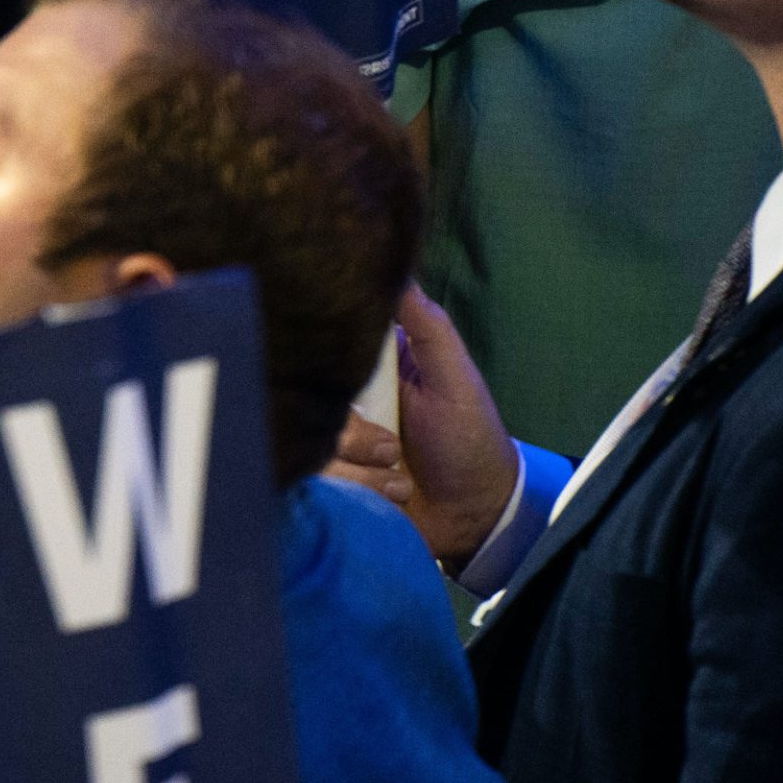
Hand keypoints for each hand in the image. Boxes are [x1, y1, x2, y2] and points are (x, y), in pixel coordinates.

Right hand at [324, 285, 518, 570]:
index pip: (324, 342)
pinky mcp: (325, 481)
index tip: (348, 376)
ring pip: (311, 443)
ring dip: (361, 467)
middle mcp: (340, 398)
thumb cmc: (468, 438)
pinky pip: (313, 481)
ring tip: (397, 475)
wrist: (473, 516)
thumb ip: (427, 324)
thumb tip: (395, 266)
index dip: (324, 350)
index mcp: (366, 364)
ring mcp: (330, 441)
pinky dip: (358, 490)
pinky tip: (390, 495)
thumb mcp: (454, 376)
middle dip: (354, 431)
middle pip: (309, 399)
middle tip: (393, 446)